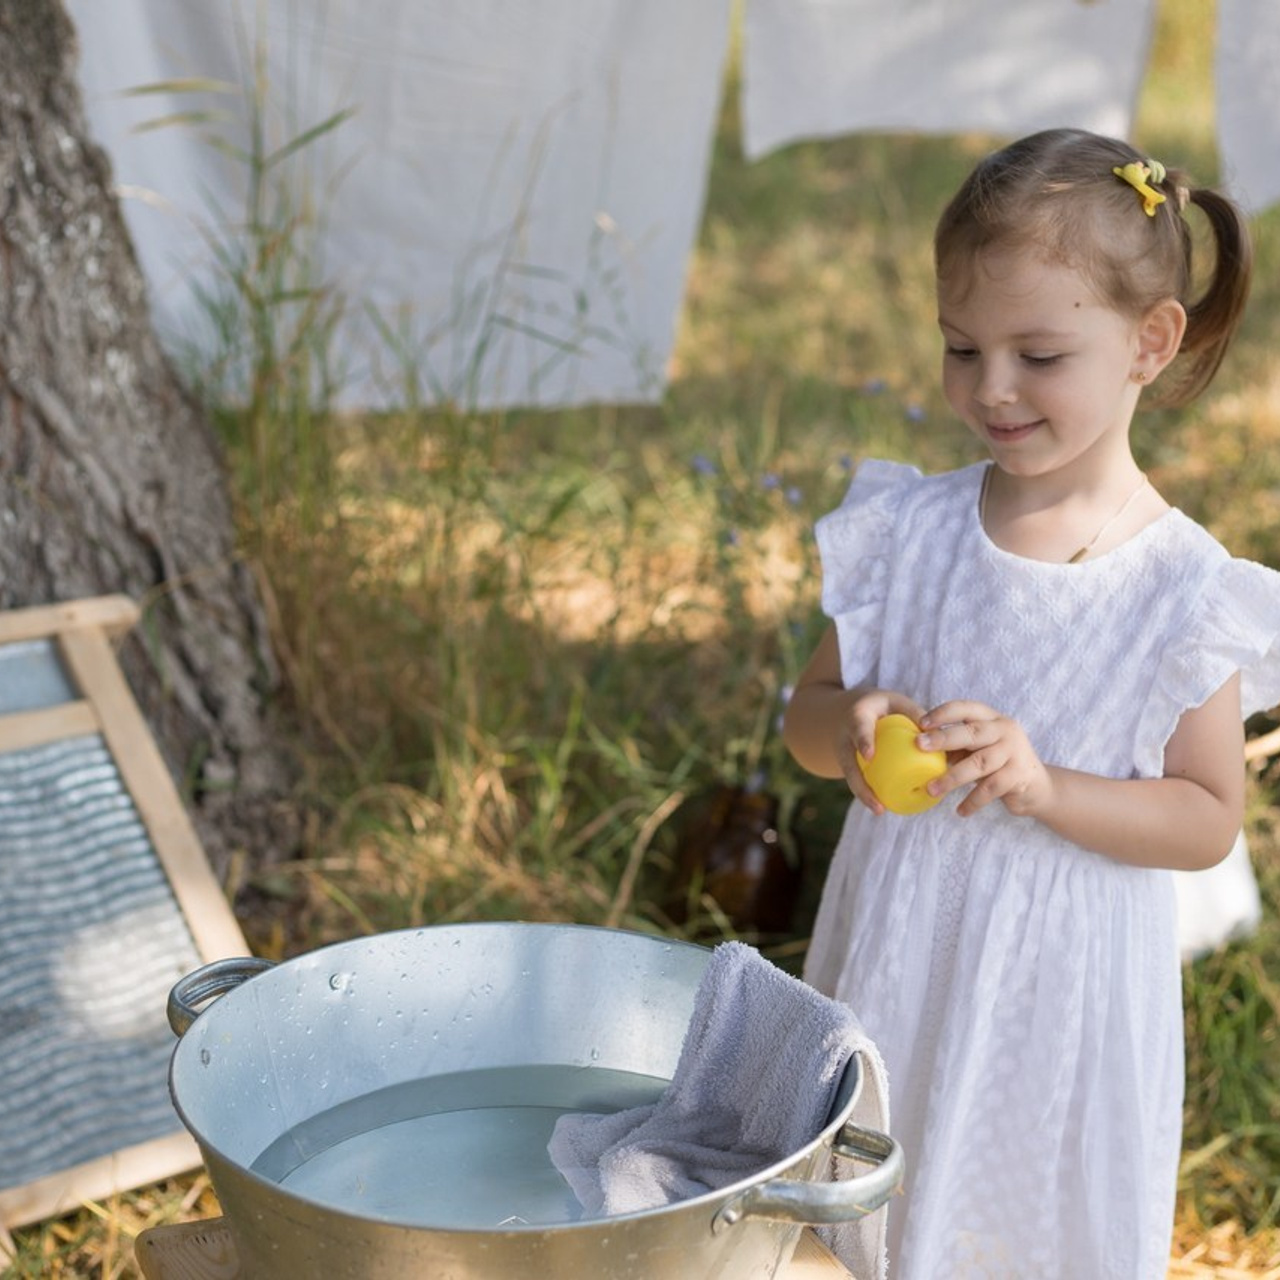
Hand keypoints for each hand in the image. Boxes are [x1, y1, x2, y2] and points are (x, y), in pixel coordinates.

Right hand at [837, 689, 927, 814]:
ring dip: (863, 794)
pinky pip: (856, 780)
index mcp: (858, 716)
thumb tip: (939, 735)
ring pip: (850, 776)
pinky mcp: (848, 765)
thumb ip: (914, 713)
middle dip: (860, 783)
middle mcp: (846, 736)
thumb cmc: (881, 706)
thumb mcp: (895, 701)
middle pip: (849, 762)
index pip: (859, 728)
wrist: (849, 711)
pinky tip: (880, 806)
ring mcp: (844, 753)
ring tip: (879, 810)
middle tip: (876, 800)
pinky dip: (867, 793)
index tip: (869, 756)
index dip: (863, 741)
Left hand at [917, 700, 1053, 817]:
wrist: (1036, 787)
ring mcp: (1015, 752)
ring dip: (952, 777)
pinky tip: (960, 810)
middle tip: (919, 745)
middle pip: (972, 733)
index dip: (943, 713)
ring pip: (979, 763)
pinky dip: (973, 800)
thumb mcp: (977, 749)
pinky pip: (991, 788)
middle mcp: (1005, 730)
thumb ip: (955, 745)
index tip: (922, 723)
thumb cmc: (997, 764)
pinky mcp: (1019, 775)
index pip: (966, 708)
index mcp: (991, 718)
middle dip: (944, 738)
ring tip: (931, 789)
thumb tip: (919, 746)